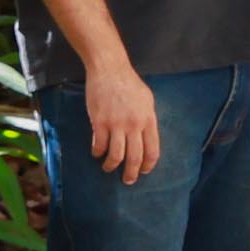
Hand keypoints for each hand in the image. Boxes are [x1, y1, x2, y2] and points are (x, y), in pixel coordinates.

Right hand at [78, 63, 161, 183]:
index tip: (143, 171)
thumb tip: (146, 137)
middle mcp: (134, 125)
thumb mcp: (147, 101)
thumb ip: (147, 119)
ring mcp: (116, 124)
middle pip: (135, 157)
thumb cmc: (129, 84)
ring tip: (108, 168)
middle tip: (128, 180)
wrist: (110, 70)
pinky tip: (96, 153)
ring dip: (111, 166)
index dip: (148, 165)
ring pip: (116, 155)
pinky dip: (97, 152)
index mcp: (148, 120)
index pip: (152, 150)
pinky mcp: (99, 122)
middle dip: (131, 173)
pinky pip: (99, 145)